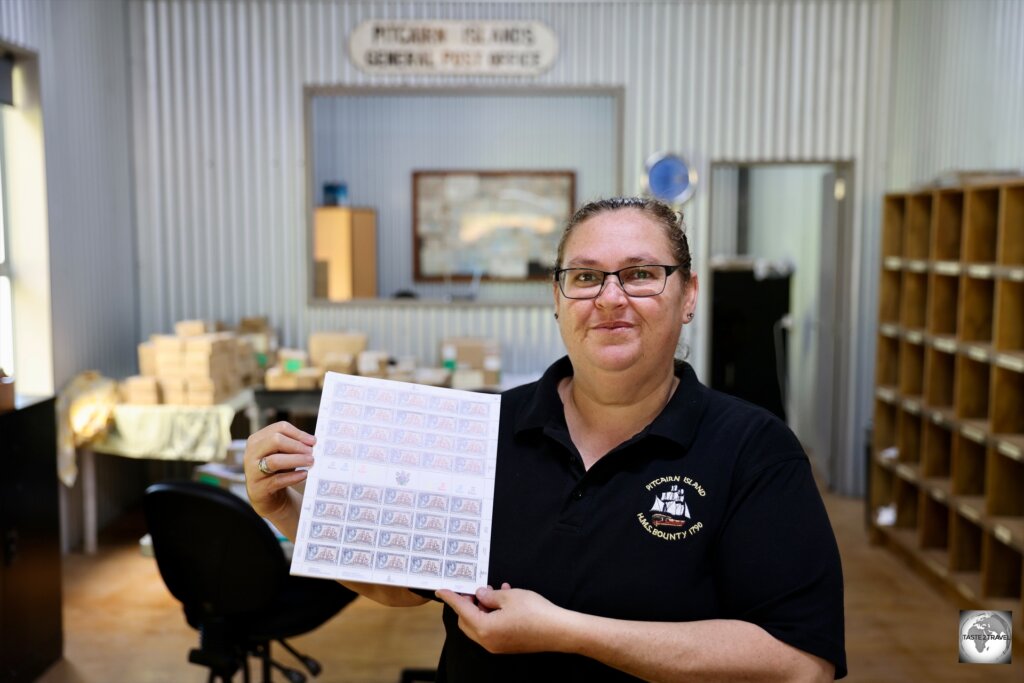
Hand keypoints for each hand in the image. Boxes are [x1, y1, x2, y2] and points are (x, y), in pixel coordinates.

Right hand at [244, 421, 314, 519]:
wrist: (269, 496)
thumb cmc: (278, 471)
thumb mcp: (284, 454)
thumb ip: (293, 446)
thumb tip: (312, 442)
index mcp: (257, 440)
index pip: (279, 428)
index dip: (298, 433)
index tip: (313, 441)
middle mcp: (251, 453)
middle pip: (275, 440)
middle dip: (297, 446)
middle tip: (312, 452)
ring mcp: (252, 471)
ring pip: (275, 460)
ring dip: (296, 460)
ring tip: (310, 461)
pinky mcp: (257, 488)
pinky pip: (277, 480)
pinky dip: (293, 477)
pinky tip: (304, 475)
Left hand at [436, 583, 572, 653]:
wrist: (559, 631)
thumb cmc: (536, 613)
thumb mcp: (510, 597)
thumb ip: (490, 595)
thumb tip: (480, 594)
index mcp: (485, 629)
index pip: (462, 610)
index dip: (451, 598)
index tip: (441, 590)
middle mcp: (488, 641)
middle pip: (467, 621)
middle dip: (467, 604)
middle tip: (473, 589)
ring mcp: (498, 646)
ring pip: (480, 625)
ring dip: (482, 608)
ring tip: (494, 591)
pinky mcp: (507, 645)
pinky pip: (492, 629)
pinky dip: (492, 615)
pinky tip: (504, 599)